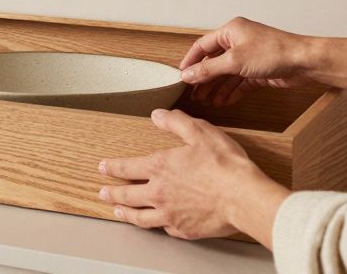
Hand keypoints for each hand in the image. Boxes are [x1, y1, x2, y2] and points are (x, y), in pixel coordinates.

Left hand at [98, 109, 286, 243]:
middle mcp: (159, 193)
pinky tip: (156, 225)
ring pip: (140, 217)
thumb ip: (176, 122)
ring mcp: (170, 214)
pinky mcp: (184, 230)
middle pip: (127, 195)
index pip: (126, 167)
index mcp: (159, 167)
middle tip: (102, 193)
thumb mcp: (200, 132)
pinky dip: (157, 226)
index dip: (112, 167)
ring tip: (118, 212)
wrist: (244, 198)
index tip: (103, 167)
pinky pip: (165, 229)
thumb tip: (158, 115)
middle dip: (112, 193)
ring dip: (126, 213)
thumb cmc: (225, 165)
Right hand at [179, 16, 317, 106]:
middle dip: (204, 78)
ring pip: (227, 74)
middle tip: (194, 93)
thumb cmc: (274, 52)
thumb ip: (209, 69)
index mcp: (230, 31)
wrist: (304, 62)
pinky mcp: (259, 71)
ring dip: (217, 88)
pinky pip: (240, 82)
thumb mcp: (234, 61)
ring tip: (207, 101)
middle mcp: (239, 42)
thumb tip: (188, 74)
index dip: (191, 61)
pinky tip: (223, 101)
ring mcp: (249, 57)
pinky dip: (231, 92)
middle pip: (214, 61)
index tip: (181, 76)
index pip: (202, 46)